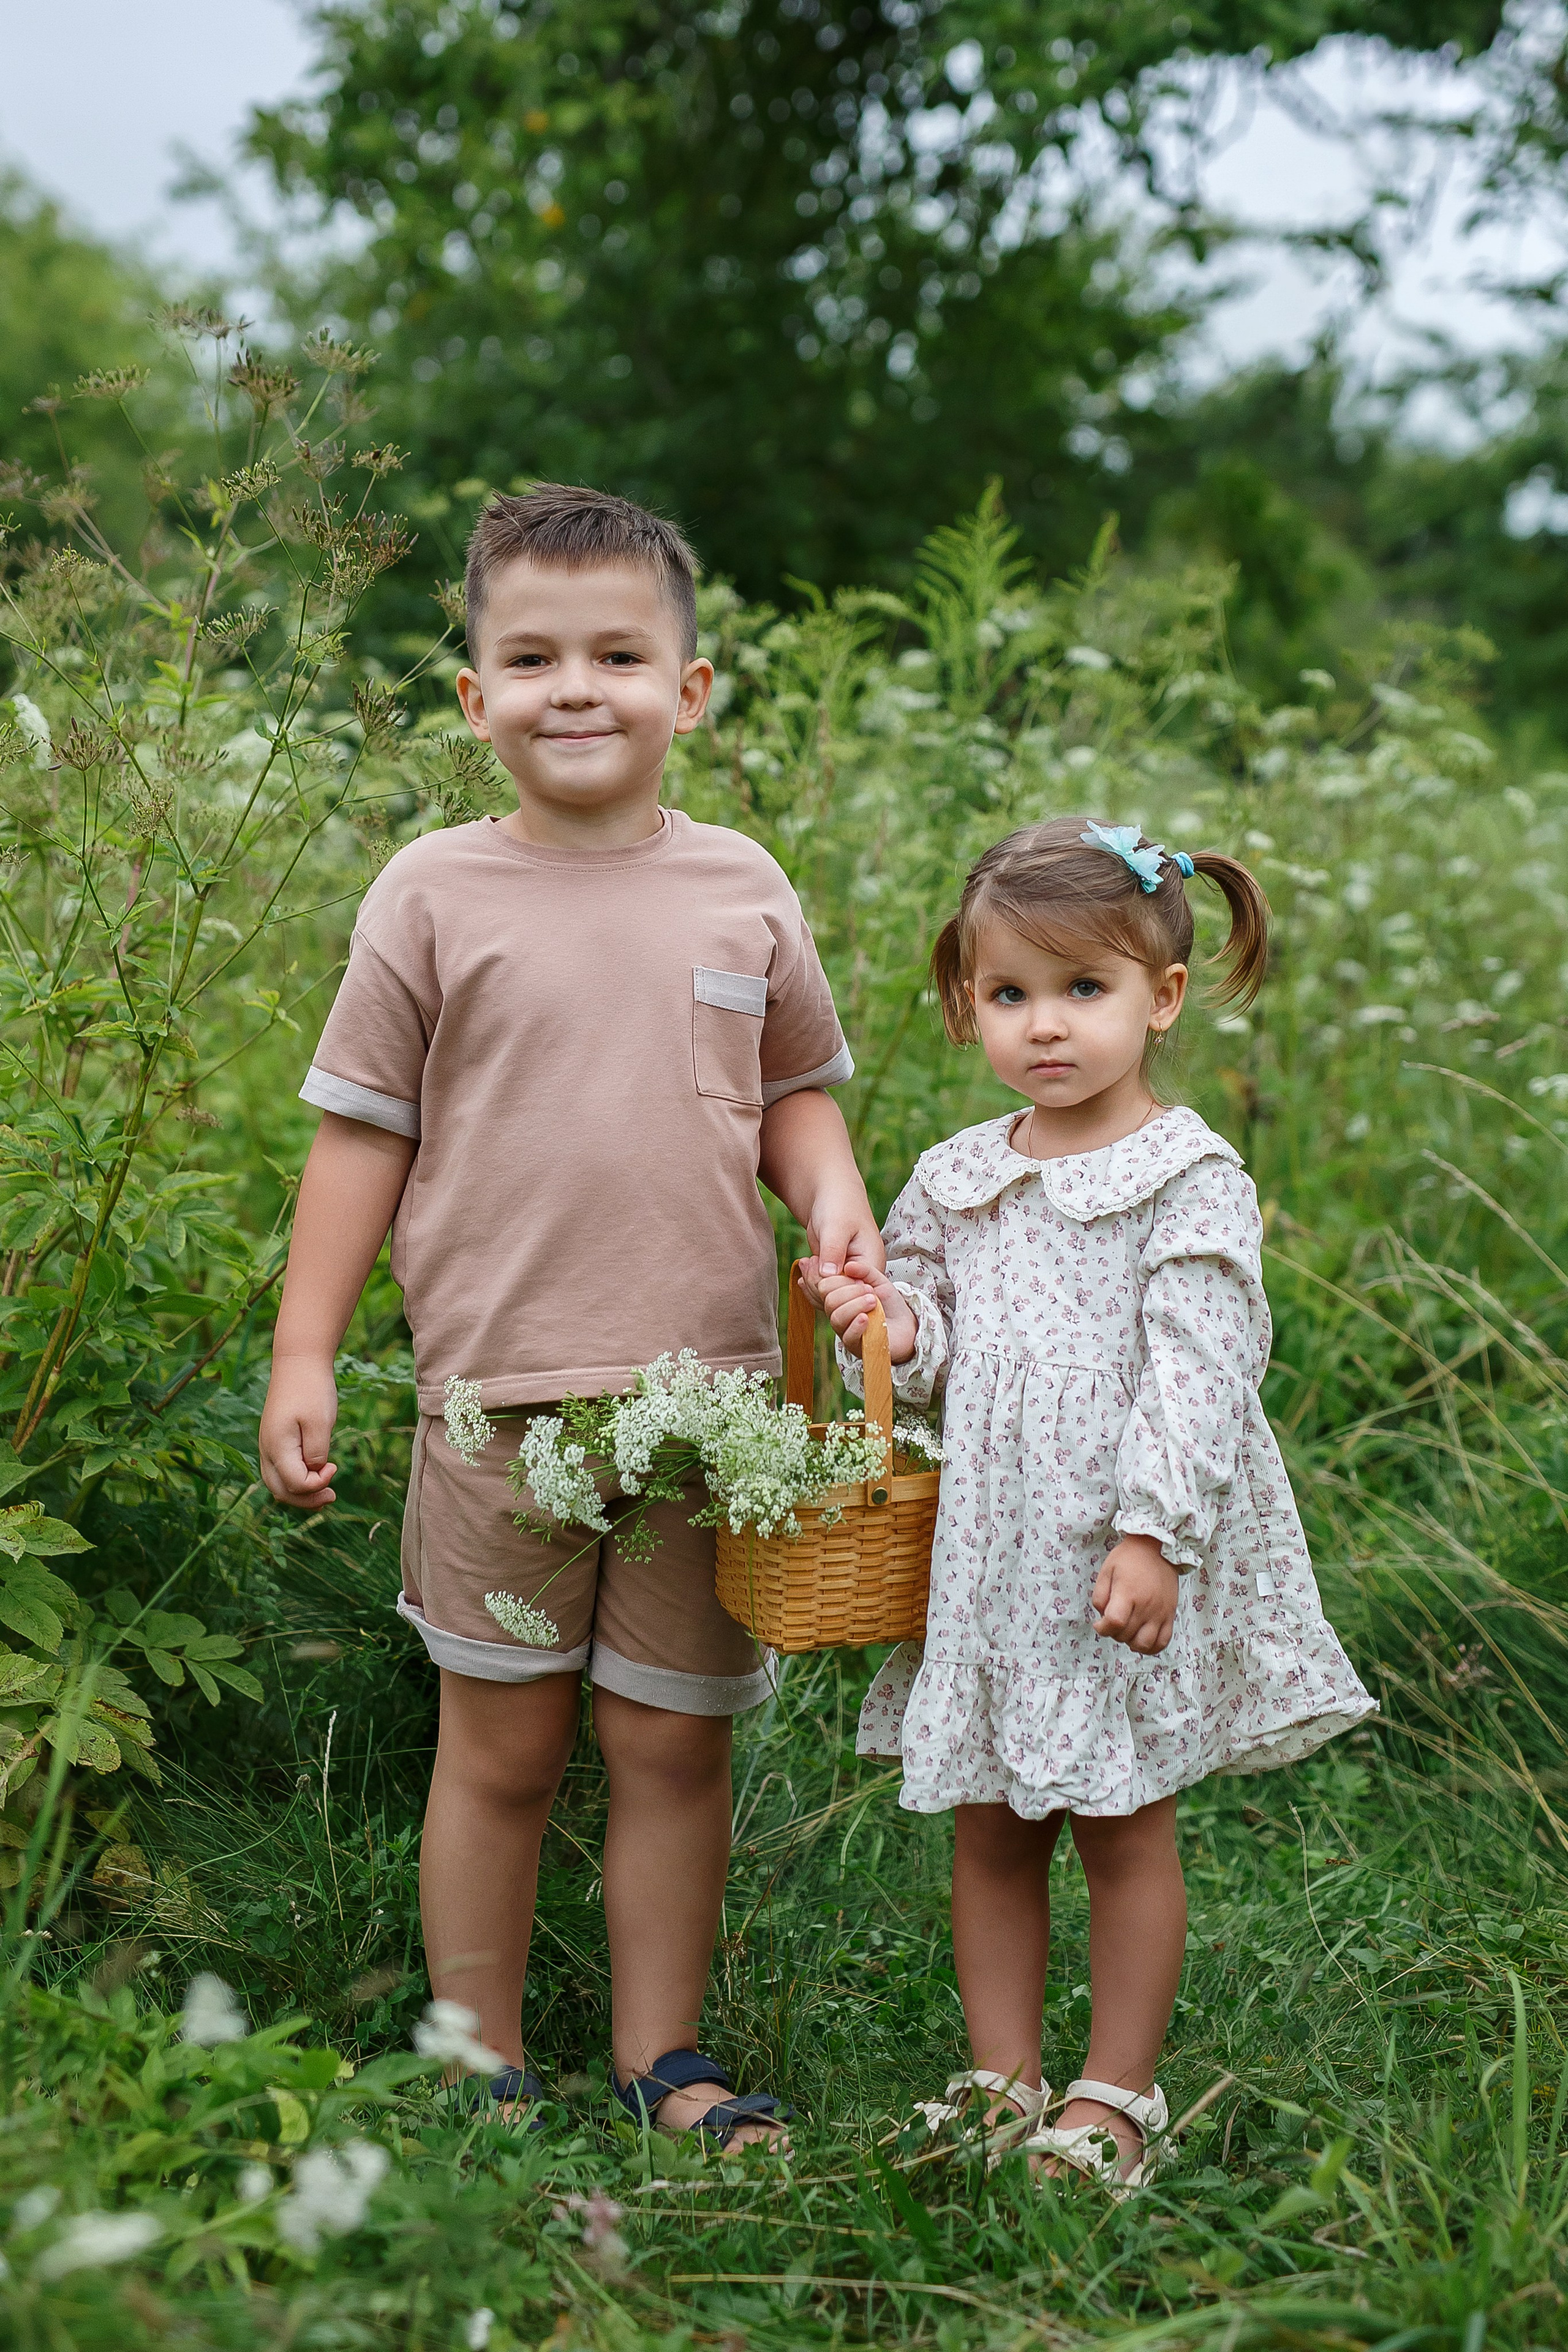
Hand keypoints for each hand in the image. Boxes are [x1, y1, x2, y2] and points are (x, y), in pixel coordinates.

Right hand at [259, 1353, 339, 1508]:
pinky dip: (296, 1480)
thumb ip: (317, 1452)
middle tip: (332, 1497)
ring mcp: (268, 1446)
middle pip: (281, 1491)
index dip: (317, 1484)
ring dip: (301, 1493)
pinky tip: (315, 1476)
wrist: (299, 1362)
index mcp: (277, 1446)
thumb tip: (314, 1472)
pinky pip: (281, 1470)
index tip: (334, 1466)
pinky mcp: (275, 1440)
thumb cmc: (312, 1389)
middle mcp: (267, 1450)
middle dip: (307, 1500)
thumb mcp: (320, 1422)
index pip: (295, 1484)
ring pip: (278, 1484)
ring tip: (326, 1494)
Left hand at [804, 1189, 885, 1288]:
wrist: (831, 1198)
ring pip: (829, 1298)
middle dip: (820, 1283)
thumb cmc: (839, 1206)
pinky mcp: (836, 1278)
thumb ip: (833, 1250)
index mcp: (872, 1264)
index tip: (819, 1266)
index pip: (856, 1292)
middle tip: (809, 1261)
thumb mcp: (836, 1226)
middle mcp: (863, 1276)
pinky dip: (810, 1283)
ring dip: (813, 1283)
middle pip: (842, 1299)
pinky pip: (822, 1292)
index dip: (835, 1286)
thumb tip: (828, 1276)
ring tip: (806, 1260)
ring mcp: (849, 1279)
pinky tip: (804, 1266)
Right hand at [817, 1261, 918, 1363]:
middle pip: (829, 1301)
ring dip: (855, 1306)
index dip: (840, 1280)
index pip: (824, 1286)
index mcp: (839, 1295)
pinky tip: (866, 1318)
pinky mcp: (856, 1345)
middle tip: (870, 1290)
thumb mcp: (878, 1280)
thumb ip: (865, 1270)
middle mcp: (838, 1312)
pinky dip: (856, 1325)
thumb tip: (848, 1266)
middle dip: (850, 1291)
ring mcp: (845, 1329)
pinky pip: (847, 1336)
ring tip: (873, 1301)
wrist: (906, 1324)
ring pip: (836, 1317)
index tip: (861, 1280)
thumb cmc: (889, 1303)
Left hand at [1091, 1535, 1179, 1653]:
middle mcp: (1146, 1605)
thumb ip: (1100, 1597)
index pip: (1115, 1623)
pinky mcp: (1170, 1615)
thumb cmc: (1129, 1558)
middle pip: (1127, 1635)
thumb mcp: (1106, 1571)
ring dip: (1131, 1643)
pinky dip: (1151, 1647)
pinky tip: (1141, 1640)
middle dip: (1114, 1633)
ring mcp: (1161, 1612)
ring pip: (1145, 1644)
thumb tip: (1102, 1617)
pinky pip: (1163, 1641)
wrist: (1158, 1547)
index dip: (1103, 1628)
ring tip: (1127, 1631)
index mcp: (1129, 1593)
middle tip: (1112, 1622)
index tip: (1099, 1623)